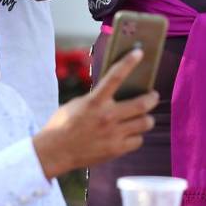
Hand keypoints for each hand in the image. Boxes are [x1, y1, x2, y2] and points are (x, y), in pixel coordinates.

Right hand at [32, 48, 157, 179]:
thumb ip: (97, 98)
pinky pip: (138, 140)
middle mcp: (107, 117)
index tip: (139, 53)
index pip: (115, 77)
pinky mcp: (116, 150)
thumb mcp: (77, 104)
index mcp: (94, 102)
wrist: (53, 153)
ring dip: (146, 118)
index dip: (129, 63)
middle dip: (152, 98)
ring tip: (142, 117)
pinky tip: (130, 134)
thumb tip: (116, 92)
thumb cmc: (62, 125)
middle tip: (152, 96)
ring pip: (145, 123)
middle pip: (142, 104)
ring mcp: (113, 134)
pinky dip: (136, 136)